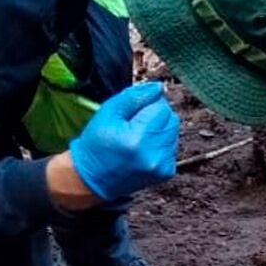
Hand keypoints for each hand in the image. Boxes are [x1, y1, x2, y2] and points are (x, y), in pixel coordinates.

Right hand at [69, 82, 179, 202]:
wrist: (93, 178)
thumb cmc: (97, 144)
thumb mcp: (108, 113)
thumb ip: (134, 96)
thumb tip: (159, 87)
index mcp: (137, 139)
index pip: (161, 107)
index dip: (148, 104)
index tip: (132, 113)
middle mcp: (153, 155)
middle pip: (171, 119)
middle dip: (156, 116)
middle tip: (135, 124)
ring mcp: (162, 166)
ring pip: (173, 132)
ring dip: (159, 130)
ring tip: (138, 138)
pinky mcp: (166, 172)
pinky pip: (172, 146)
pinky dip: (160, 143)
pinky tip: (144, 148)